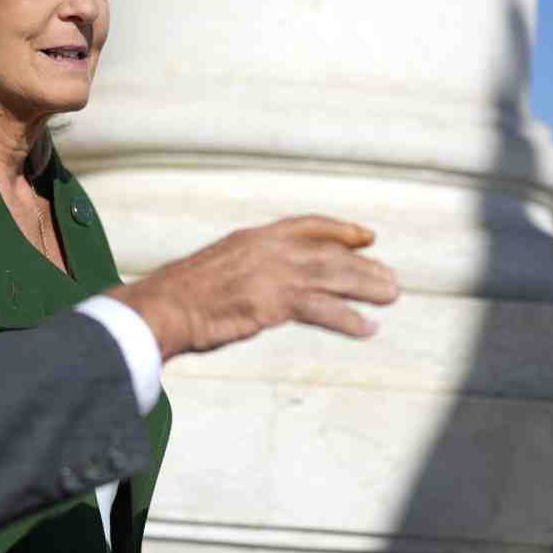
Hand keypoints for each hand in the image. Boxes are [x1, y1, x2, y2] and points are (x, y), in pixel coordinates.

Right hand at [107, 216, 399, 360]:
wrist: (161, 307)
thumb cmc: (180, 295)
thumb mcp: (217, 266)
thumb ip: (247, 268)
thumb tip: (262, 281)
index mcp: (254, 237)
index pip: (308, 225)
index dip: (341, 230)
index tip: (366, 236)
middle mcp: (268, 249)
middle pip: (329, 252)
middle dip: (363, 264)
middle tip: (389, 277)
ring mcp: (273, 273)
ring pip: (334, 276)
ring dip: (366, 286)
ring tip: (391, 296)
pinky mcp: (274, 301)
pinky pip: (323, 309)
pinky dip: (349, 319)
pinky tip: (366, 327)